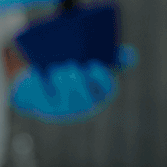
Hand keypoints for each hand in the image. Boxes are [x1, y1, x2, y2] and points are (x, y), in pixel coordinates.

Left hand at [13, 45, 135, 121]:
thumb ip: (116, 59)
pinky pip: (40, 98)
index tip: (93, 64)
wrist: (42, 86)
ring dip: (61, 84)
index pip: (107, 91)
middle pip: (85, 100)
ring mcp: (63, 110)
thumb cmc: (75, 73)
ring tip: (57, 69)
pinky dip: (38, 84)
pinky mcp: (43, 107)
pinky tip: (35, 72)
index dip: (102, 79)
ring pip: (64, 102)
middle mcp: (83, 107)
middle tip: (71, 66)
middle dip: (79, 84)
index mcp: (100, 95)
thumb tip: (130, 56)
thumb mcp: (94, 65)